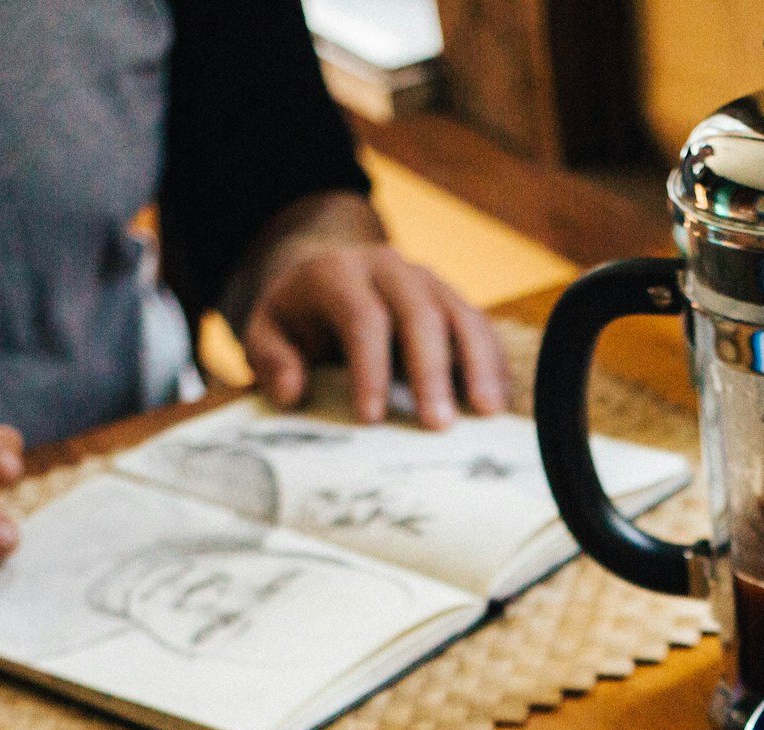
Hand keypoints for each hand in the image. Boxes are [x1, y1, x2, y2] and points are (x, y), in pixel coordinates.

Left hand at [242, 238, 509, 428]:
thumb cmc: (298, 319)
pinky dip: (493, 364)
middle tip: (438, 425)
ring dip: (478, 365)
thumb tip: (292, 393)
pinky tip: (497, 403)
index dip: (369, 369)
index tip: (372, 419)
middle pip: (420, 314)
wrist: (330, 278)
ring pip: (462, 315)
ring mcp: (428, 282)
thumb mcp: (266, 332)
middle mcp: (389, 269)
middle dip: (431, 372)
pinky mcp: (454, 300)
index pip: (361, 318)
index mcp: (337, 274)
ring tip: (487, 413)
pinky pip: (482, 327)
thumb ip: (270, 360)